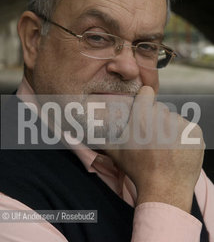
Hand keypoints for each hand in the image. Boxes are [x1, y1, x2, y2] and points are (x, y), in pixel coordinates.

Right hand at [105, 86, 204, 212]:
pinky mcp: (195, 133)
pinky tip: (176, 150)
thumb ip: (101, 135)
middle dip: (155, 118)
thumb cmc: (138, 169)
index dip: (144, 100)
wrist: (164, 189)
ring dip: (170, 128)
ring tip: (165, 147)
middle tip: (152, 138)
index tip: (143, 109)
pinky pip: (187, 128)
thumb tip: (82, 128)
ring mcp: (182, 124)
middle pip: (159, 108)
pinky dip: (183, 136)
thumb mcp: (115, 151)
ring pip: (174, 118)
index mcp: (143, 115)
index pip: (146, 91)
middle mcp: (163, 116)